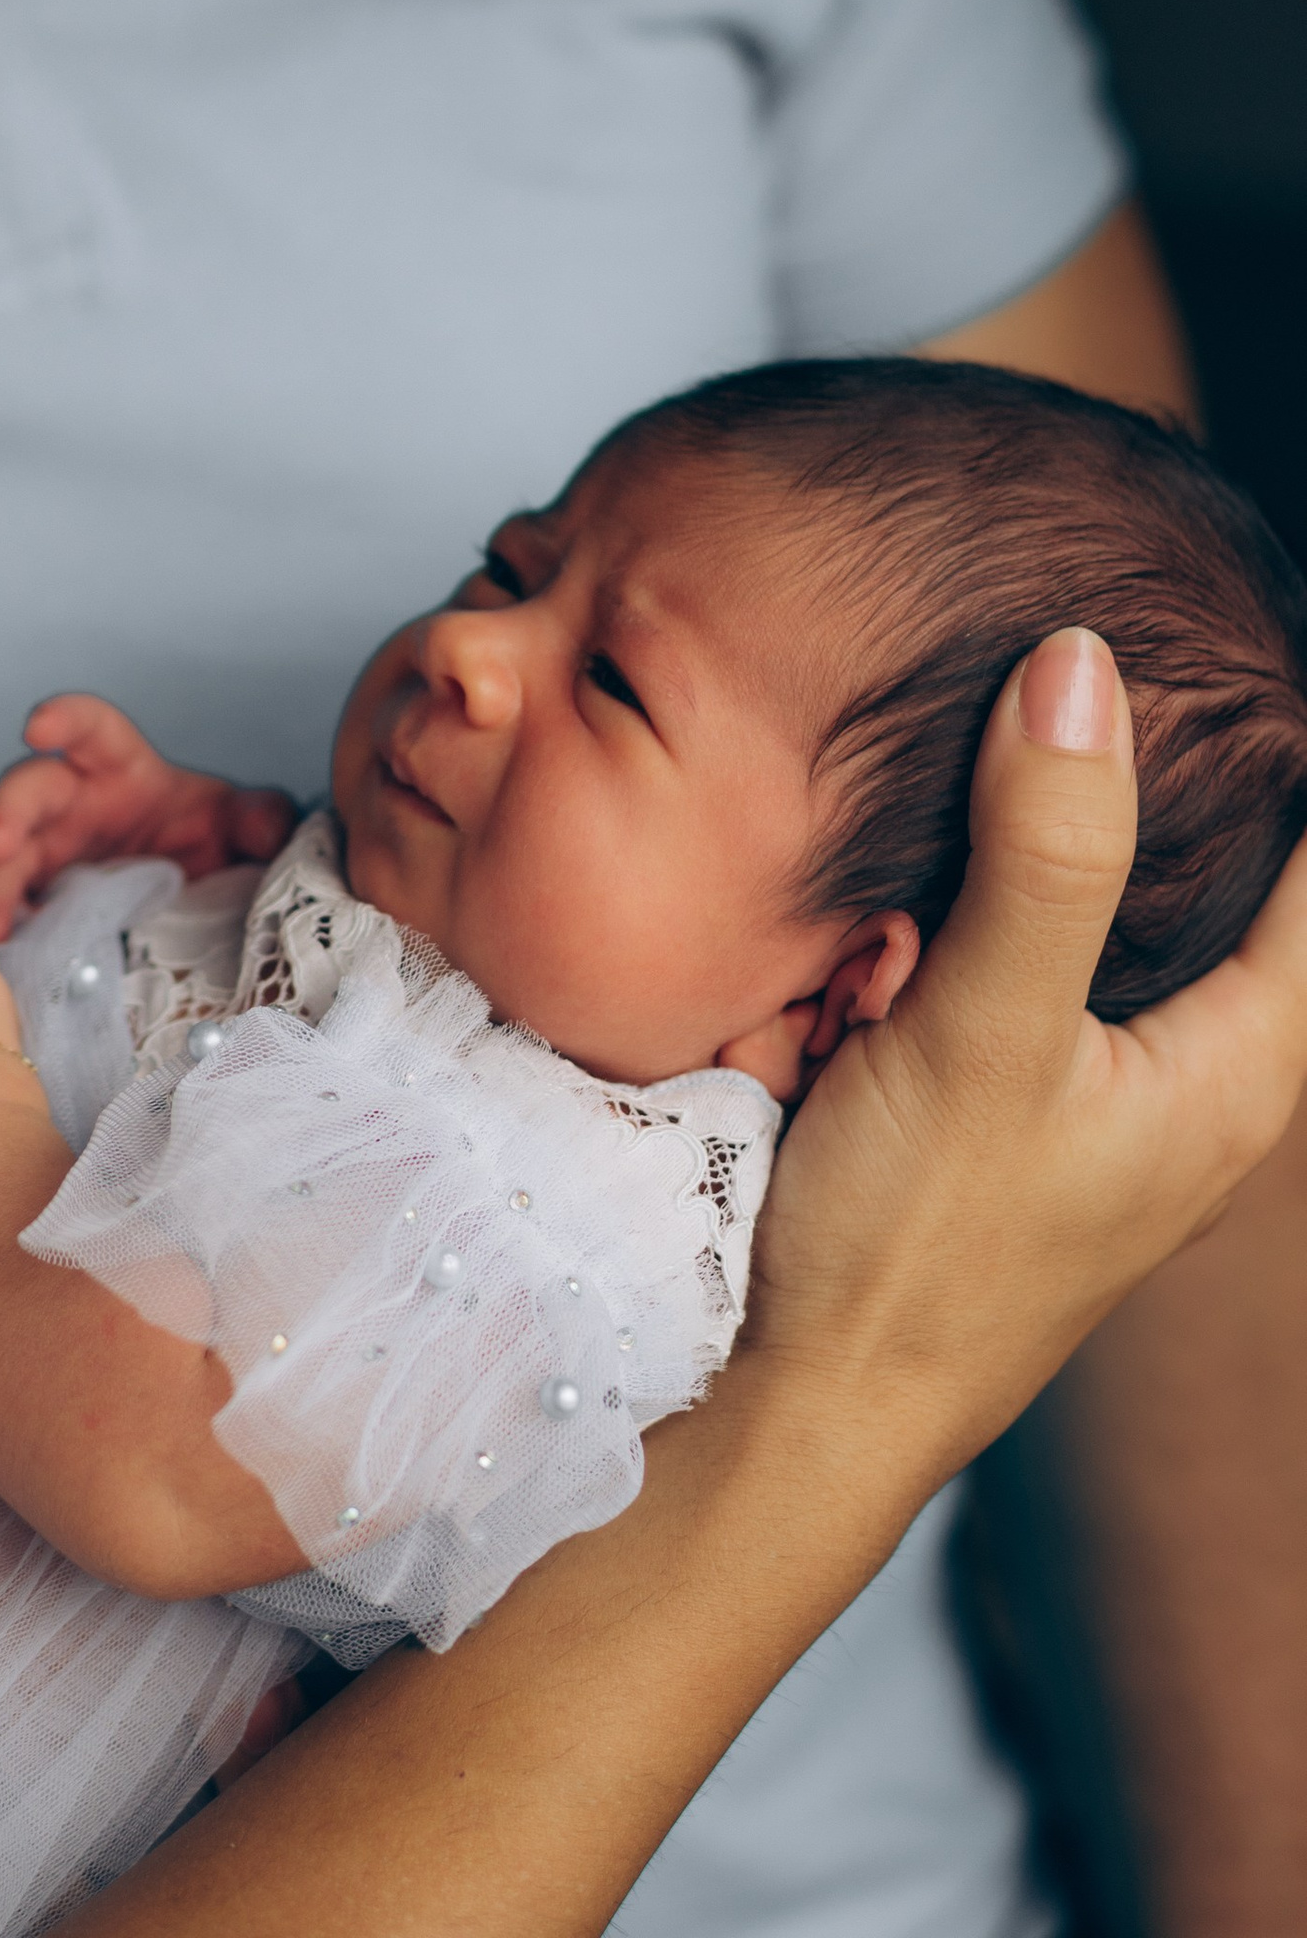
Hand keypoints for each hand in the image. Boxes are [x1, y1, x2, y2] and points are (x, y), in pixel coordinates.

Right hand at [0, 695, 296, 942]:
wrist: (190, 891)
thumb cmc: (200, 835)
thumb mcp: (237, 823)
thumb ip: (259, 817)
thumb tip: (268, 828)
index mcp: (117, 767)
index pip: (89, 729)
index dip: (63, 720)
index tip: (37, 727)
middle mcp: (71, 804)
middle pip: (27, 794)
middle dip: (6, 814)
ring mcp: (47, 856)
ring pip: (4, 860)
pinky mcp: (37, 903)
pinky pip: (9, 914)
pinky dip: (1, 935)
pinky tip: (0, 962)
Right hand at [744, 628, 1306, 1489]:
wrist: (798, 1405)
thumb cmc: (916, 1249)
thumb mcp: (985, 1030)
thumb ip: (1045, 851)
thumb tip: (1083, 665)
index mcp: (1242, 1069)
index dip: (1289, 750)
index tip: (1237, 648)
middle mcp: (1190, 1080)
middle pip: (1222, 881)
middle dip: (1170, 778)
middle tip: (1109, 656)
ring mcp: (1097, 1096)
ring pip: (1109, 915)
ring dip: (1061, 836)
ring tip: (1012, 721)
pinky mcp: (1006, 1103)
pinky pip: (1023, 957)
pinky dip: (988, 893)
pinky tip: (927, 845)